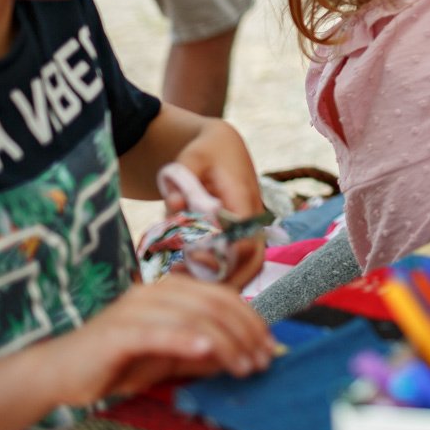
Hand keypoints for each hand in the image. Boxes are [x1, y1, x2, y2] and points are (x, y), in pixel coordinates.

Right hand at [44, 275, 276, 405]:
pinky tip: (206, 351)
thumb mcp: (169, 359)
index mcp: (169, 290)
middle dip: (245, 332)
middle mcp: (154, 291)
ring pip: (193, 317)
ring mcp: (135, 308)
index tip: (270, 347)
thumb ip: (203, 353)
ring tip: (244, 366)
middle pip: (213, 304)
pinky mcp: (118, 331)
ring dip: (225, 342)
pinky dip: (185, 340)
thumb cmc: (117, 364)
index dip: (250, 320)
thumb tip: (244, 355)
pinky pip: (159, 331)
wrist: (60, 373)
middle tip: (262, 361)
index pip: (222, 296)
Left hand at [171, 122, 265, 285]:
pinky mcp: (242, 236)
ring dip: (219, 280)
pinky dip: (218, 273)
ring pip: (248, 267)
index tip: (188, 257)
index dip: (218, 257)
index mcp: (243, 200)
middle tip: (184, 282)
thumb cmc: (206, 152)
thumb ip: (182, 181)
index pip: (243, 242)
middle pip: (253, 262)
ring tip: (180, 277)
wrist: (224, 147)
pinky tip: (184, 270)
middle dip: (223, 282)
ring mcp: (250, 230)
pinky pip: (239, 263)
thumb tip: (176, 205)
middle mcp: (253, 219)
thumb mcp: (190, 158)